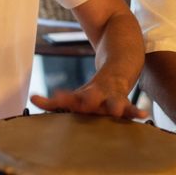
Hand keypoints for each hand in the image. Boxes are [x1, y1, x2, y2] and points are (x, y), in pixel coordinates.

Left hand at [30, 79, 147, 118]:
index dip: (56, 100)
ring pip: (113, 100)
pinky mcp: (126, 98)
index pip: (67, 98)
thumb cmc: (98, 88)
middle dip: (85, 101)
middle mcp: (97, 93)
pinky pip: (132, 106)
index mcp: (84, 94)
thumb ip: (56, 102)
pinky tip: (143, 115)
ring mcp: (112, 94)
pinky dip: (136, 110)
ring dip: (113, 105)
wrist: (121, 58)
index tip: (43, 98)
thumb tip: (32, 99)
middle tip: (82, 103)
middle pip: (90, 97)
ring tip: (115, 111)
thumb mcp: (79, 93)